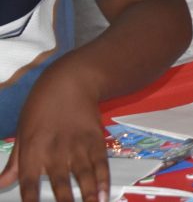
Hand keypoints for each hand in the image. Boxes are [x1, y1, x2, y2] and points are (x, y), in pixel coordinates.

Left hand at [0, 65, 109, 201]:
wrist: (71, 82)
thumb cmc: (41, 108)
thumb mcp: (22, 134)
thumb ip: (14, 165)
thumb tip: (0, 185)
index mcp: (32, 150)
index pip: (29, 184)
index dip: (31, 201)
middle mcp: (55, 150)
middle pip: (60, 183)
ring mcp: (78, 145)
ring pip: (83, 176)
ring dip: (87, 196)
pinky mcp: (96, 140)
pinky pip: (101, 164)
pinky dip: (103, 181)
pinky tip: (103, 195)